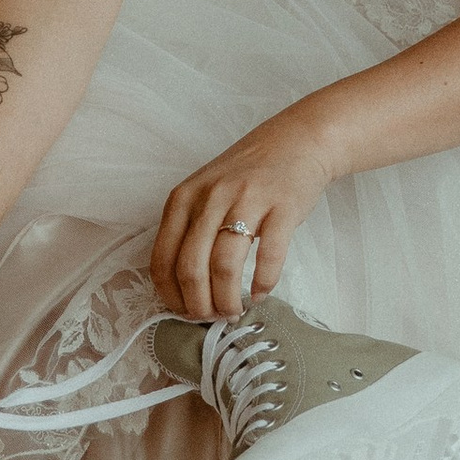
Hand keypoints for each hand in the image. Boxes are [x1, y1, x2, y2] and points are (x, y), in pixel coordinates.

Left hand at [151, 112, 332, 320]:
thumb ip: (190, 228)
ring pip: (225, 266)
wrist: (296, 141)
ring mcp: (247, 200)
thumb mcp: (205, 191)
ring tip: (235, 311)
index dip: (171, 295)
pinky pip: (269, 256)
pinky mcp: (282, 207)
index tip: (183, 311)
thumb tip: (182, 288)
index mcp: (184, 197)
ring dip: (228, 300)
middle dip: (199, 304)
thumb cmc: (247, 173)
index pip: (163, 258)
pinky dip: (263, 283)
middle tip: (211, 318)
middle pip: (191, 268)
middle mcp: (211, 197)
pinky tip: (260, 293)